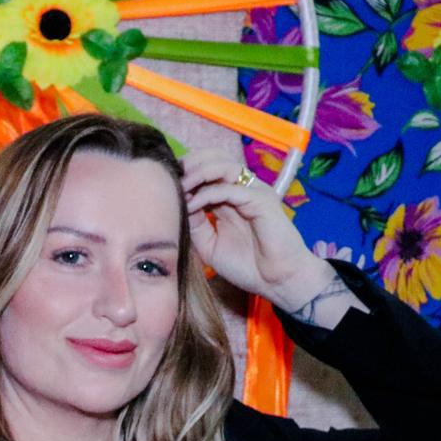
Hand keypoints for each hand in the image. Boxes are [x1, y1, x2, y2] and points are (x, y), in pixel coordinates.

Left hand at [180, 149, 335, 313]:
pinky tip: (192, 204)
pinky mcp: (262, 200)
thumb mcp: (209, 245)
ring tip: (179, 186)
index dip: (185, 171)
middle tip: (169, 177)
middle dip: (190, 163)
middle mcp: (243, 189)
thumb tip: (178, 204)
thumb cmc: (247, 265)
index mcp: (230, 197)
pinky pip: (231, 188)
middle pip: (215, 158)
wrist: (277, 282)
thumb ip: (195, 223)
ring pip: (223, 165)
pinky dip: (208, 194)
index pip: (207, 168)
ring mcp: (254, 192)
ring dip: (197, 173)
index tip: (164, 182)